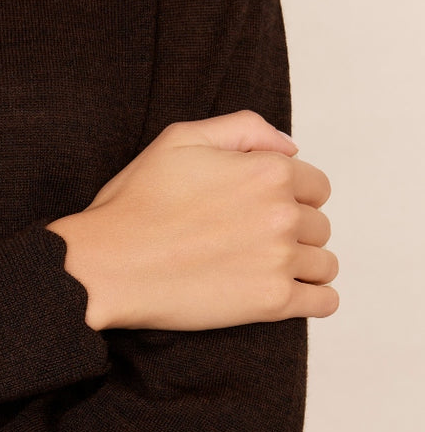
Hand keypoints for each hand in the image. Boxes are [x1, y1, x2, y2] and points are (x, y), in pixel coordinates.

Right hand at [46, 110, 338, 330]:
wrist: (108, 266)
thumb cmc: (136, 204)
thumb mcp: (181, 139)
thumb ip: (244, 128)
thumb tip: (292, 146)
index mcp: (268, 171)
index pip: (316, 186)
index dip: (291, 196)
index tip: (261, 211)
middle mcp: (283, 214)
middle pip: (320, 225)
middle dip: (295, 232)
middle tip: (254, 242)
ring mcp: (280, 260)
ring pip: (325, 264)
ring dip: (305, 266)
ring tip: (268, 270)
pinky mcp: (271, 303)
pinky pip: (323, 302)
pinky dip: (316, 300)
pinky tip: (292, 296)